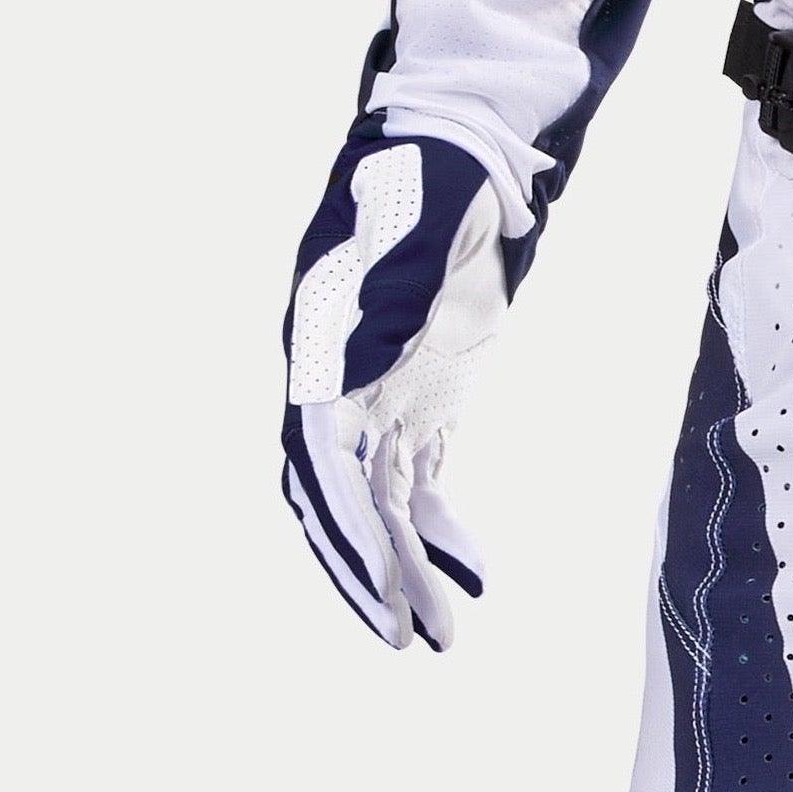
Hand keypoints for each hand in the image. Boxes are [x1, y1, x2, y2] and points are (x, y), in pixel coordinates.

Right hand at [281, 126, 509, 650]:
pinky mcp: (419, 401)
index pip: (320, 455)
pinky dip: (440, 531)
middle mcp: (341, 386)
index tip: (373, 576)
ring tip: (444, 637)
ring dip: (409, 569)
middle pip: (343, 498)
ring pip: (384, 503)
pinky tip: (472, 574)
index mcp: (324, 347)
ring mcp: (380, 397)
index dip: (340, 521)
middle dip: (370, 571)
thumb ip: (398, 275)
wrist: (454, 152)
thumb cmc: (428, 177)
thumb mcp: (416, 215)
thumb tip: (377, 340)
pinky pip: (420, 482)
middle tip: (404, 639)